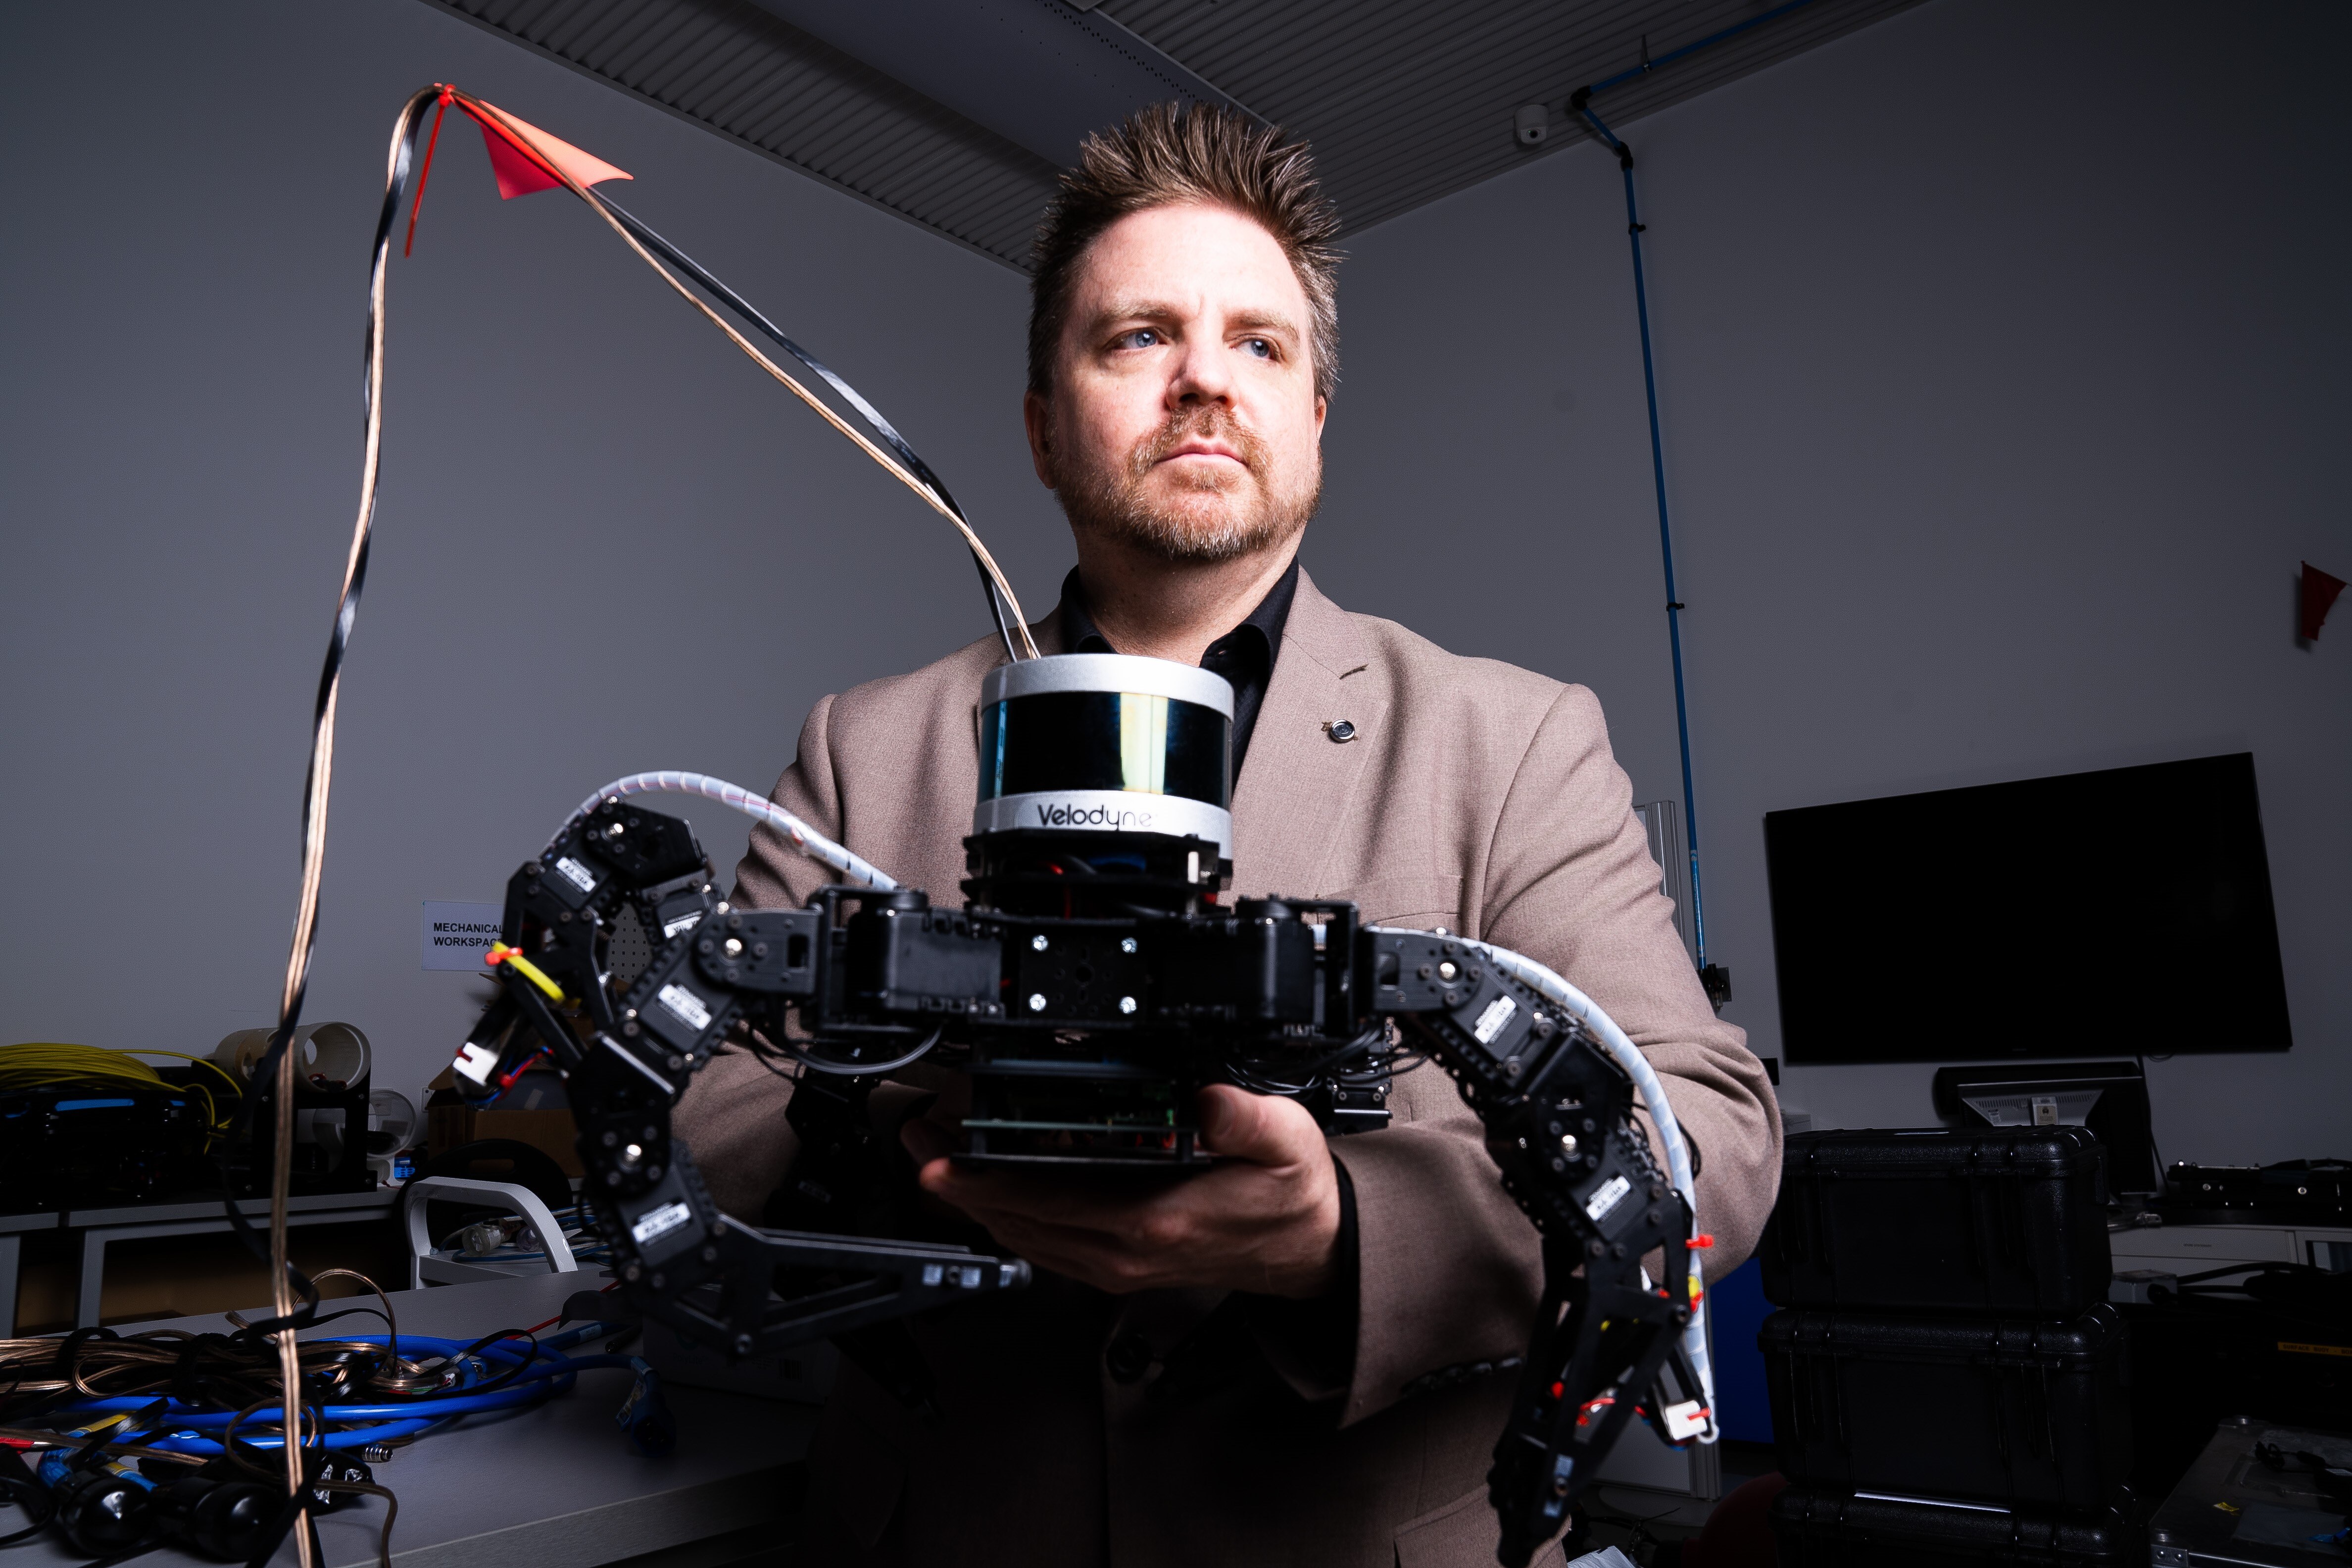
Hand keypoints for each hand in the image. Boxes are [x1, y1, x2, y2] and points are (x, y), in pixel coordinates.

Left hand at [901, 1084, 1342, 1297]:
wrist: (1307, 1249)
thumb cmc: (1290, 1196)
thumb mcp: (1284, 1142)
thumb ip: (1244, 1118)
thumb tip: (1206, 1098)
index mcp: (1152, 1219)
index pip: (1046, 1202)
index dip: (983, 1183)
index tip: (939, 1161)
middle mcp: (1121, 1251)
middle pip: (1015, 1222)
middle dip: (957, 1185)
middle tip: (916, 1141)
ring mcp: (1114, 1263)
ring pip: (1022, 1238)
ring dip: (974, 1201)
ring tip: (936, 1158)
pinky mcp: (1115, 1263)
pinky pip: (1044, 1244)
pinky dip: (1007, 1215)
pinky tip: (991, 1189)